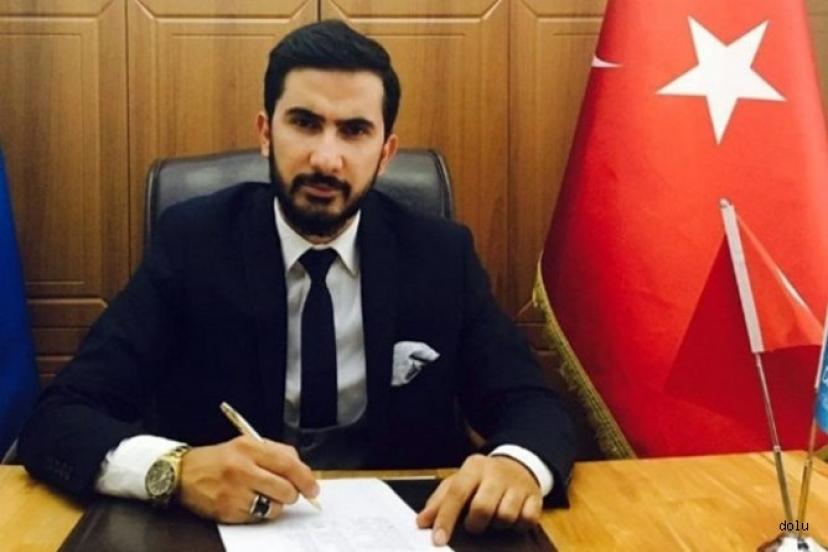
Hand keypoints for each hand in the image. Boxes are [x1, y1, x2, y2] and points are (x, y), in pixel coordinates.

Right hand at [177, 436, 318, 522]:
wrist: (182, 473)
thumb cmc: (219, 459)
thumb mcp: (246, 444)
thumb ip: (275, 452)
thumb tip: (302, 469)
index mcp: (249, 448)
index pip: (288, 464)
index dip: (305, 478)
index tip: (313, 488)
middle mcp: (242, 469)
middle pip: (285, 489)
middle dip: (293, 495)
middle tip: (290, 494)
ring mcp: (234, 492)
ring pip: (274, 507)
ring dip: (275, 505)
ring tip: (264, 496)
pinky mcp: (227, 511)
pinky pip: (257, 518)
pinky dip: (258, 513)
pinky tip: (248, 502)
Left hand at [416, 454, 541, 545]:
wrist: (517, 465)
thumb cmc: (482, 479)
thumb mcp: (459, 481)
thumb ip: (439, 501)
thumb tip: (423, 521)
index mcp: (473, 467)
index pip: (456, 493)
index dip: (446, 518)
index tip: (438, 539)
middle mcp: (495, 473)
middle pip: (482, 507)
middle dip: (475, 524)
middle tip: (474, 525)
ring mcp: (517, 484)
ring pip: (505, 516)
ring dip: (497, 525)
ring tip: (494, 517)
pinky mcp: (535, 496)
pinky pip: (527, 520)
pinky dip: (518, 525)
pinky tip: (513, 517)